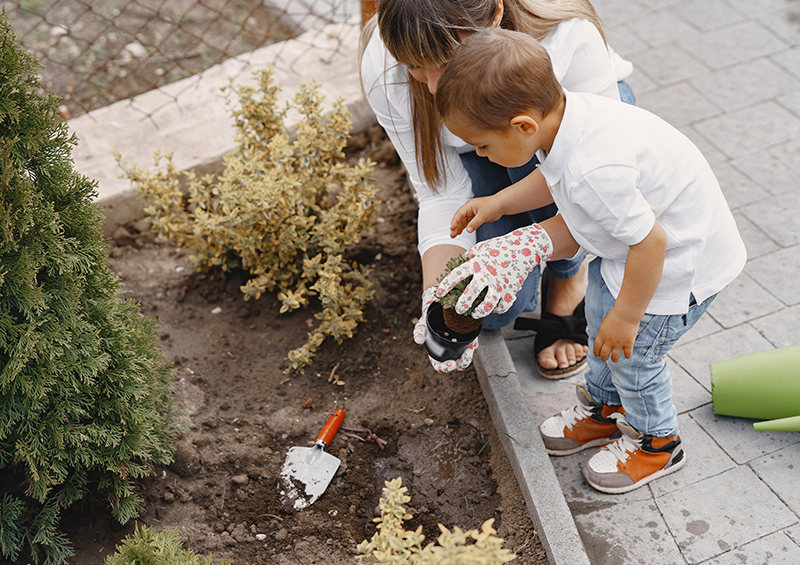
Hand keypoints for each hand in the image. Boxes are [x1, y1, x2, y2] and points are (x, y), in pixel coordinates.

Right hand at [413, 287, 478, 372]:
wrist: (439, 301)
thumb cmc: (428, 315)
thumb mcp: (422, 322)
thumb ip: (419, 331)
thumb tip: (418, 340)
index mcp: (437, 351)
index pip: (440, 365)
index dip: (445, 368)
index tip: (451, 364)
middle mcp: (449, 350)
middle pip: (456, 364)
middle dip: (461, 364)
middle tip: (463, 358)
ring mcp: (459, 343)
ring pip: (466, 356)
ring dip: (469, 356)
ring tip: (470, 348)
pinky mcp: (468, 335)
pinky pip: (473, 343)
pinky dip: (474, 344)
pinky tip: (473, 340)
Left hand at [436, 224, 552, 317]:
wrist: (525, 247)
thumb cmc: (500, 246)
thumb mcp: (482, 247)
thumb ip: (469, 256)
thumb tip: (458, 262)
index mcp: (476, 263)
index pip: (456, 275)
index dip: (445, 286)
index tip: (439, 294)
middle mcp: (486, 275)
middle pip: (469, 295)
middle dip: (461, 306)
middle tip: (458, 309)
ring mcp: (499, 284)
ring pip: (486, 306)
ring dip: (478, 313)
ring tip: (474, 314)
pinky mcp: (511, 291)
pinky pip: (502, 307)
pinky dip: (497, 309)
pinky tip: (493, 308)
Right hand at [450, 197, 504, 237]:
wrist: (501, 205)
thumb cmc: (493, 206)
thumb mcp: (483, 215)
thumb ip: (475, 223)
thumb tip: (468, 230)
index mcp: (469, 206)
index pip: (459, 214)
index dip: (455, 221)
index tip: (452, 228)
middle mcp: (469, 209)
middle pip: (459, 218)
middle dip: (455, 226)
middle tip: (452, 234)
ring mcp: (472, 213)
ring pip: (462, 221)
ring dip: (458, 228)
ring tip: (454, 235)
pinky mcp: (476, 217)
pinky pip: (467, 223)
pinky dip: (464, 227)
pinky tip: (460, 232)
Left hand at [593, 307, 638, 361]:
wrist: (626, 313)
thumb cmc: (615, 314)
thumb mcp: (605, 323)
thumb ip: (604, 331)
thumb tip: (603, 335)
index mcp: (601, 335)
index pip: (596, 347)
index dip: (596, 352)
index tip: (597, 355)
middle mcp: (609, 341)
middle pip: (604, 354)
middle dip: (604, 357)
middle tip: (605, 358)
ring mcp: (619, 343)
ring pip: (615, 356)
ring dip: (614, 359)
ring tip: (615, 359)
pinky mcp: (628, 343)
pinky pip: (627, 354)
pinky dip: (627, 356)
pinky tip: (627, 355)